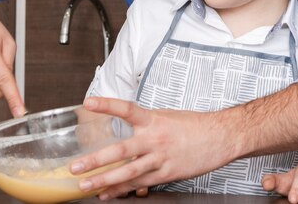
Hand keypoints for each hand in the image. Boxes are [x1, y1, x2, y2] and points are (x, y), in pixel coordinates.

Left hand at [69, 97, 236, 199]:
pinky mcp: (167, 173)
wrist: (220, 137)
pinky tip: (109, 194)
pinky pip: (141, 183)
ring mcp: (160, 158)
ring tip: (86, 186)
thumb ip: (145, 123)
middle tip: (76, 166)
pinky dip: (123, 190)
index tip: (88, 102)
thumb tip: (128, 128)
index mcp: (153, 119)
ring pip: (128, 172)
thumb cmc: (194, 125)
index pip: (126, 109)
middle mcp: (155, 139)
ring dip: (105, 181)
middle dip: (96, 160)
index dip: (107, 105)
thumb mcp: (166, 116)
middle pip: (121, 150)